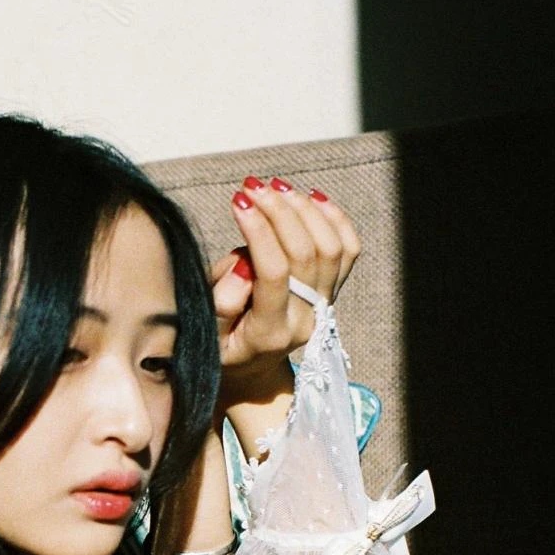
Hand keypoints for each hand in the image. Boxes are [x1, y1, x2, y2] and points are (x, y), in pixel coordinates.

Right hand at [209, 178, 360, 404]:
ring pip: (332, 247)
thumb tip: (245, 263)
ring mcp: (324, 305)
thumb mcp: (206, 334)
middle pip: (307, 253)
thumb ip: (221, 301)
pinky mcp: (332, 291)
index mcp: (271, 332)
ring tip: (276, 188)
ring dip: (304, 210)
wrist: (253, 368)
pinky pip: (347, 250)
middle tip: (252, 186)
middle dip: (279, 211)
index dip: (259, 232)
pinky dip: (334, 218)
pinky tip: (311, 197)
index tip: (238, 202)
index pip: (275, 273)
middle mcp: (307, 319)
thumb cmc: (222, 348)